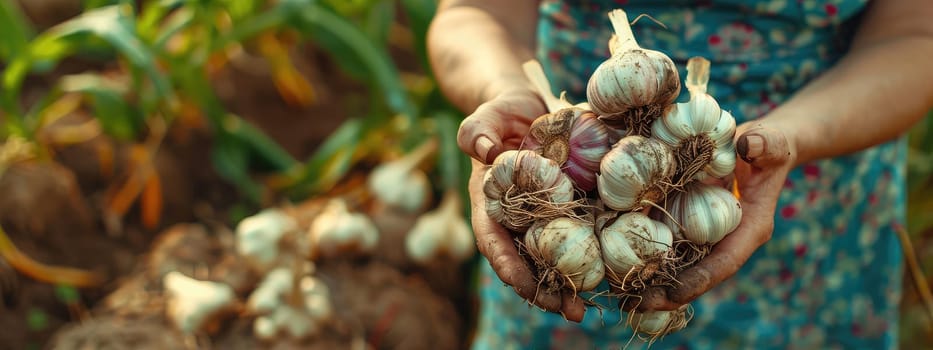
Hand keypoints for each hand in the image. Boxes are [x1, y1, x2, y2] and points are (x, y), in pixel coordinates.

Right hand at [459, 89, 588, 321]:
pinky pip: (575, 238)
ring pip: (549, 258)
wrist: (525, 109)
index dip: (505, 262)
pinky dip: (588, 258)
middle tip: (565, 308)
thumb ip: (477, 129)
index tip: (520, 284)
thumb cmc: (501, 112)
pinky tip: (607, 277)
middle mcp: (513, 218)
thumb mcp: (486, 115)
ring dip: (565, 285)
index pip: (492, 238)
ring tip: (584, 308)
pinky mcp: (565, 211)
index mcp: (488, 202)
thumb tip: (481, 147)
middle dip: (541, 289)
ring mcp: (539, 218)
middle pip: (523, 260)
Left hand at [625, 122, 796, 311]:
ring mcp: (706, 234)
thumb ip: (767, 146)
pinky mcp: (688, 222)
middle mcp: (726, 239)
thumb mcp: (772, 144)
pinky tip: (615, 262)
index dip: (699, 280)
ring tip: (620, 295)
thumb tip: (752, 145)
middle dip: (667, 292)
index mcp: (750, 229)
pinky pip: (666, 241)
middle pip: (696, 273)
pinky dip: (644, 252)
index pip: (724, 263)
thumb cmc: (769, 147)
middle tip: (636, 304)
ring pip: (678, 263)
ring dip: (650, 279)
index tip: (673, 295)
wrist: (759, 148)